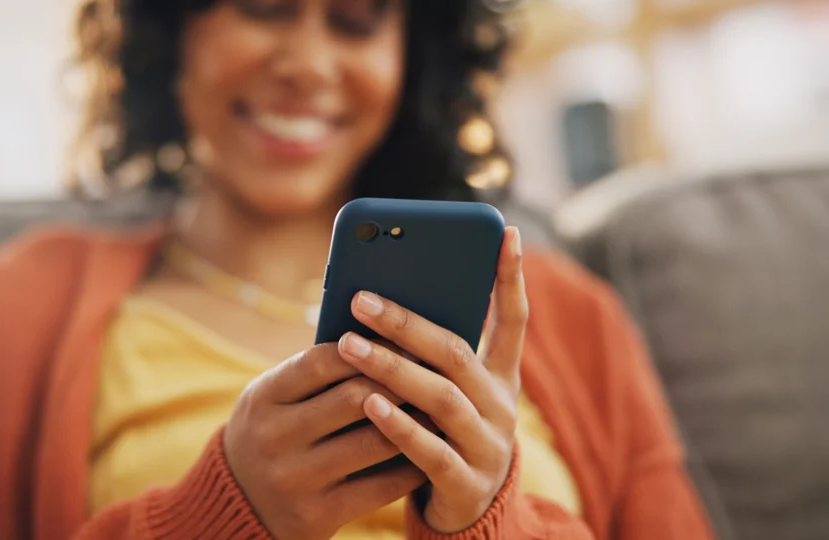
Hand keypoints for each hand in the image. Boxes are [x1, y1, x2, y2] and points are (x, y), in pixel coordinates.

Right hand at [224, 342, 427, 539]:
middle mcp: (273, 438)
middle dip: (400, 382)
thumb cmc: (271, 435)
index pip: (321, 361)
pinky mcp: (316, 516)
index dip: (367, 347)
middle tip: (432, 371)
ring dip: (415, 423)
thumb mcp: (272, 400)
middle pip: (353, 398)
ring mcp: (294, 479)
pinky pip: (379, 487)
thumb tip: (383, 341)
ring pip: (373, 442)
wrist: (236, 506)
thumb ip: (313, 375)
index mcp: (262, 398)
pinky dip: (410, 466)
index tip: (402, 340)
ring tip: (439, 409)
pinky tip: (429, 451)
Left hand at [337, 226, 526, 532]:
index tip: (507, 232)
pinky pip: (430, 451)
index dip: (511, 277)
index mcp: (500, 377)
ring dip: (392, 368)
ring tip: (348, 345)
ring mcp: (487, 445)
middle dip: (407, 323)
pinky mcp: (467, 483)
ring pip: (440, 398)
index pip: (514, 320)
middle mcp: (501, 406)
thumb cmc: (444, 434)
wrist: (468, 516)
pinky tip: (366, 404)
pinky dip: (399, 425)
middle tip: (360, 299)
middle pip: (456, 354)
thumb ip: (429, 355)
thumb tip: (377, 298)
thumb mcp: (446, 393)